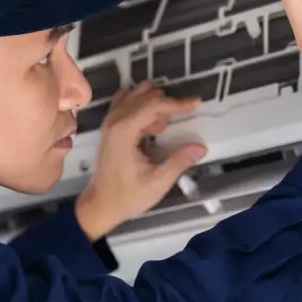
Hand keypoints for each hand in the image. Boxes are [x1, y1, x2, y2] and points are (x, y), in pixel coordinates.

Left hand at [75, 81, 206, 239]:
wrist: (100, 205)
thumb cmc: (128, 195)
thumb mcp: (158, 182)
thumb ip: (179, 161)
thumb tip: (201, 147)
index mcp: (124, 131)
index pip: (154, 105)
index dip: (177, 103)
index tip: (196, 102)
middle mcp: (114, 120)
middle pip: (145, 96)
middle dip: (166, 104)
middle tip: (180, 122)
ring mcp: (109, 121)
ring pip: (135, 95)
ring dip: (153, 104)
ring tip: (163, 128)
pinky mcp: (109, 127)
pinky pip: (126, 103)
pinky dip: (141, 106)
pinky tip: (150, 125)